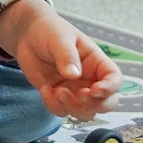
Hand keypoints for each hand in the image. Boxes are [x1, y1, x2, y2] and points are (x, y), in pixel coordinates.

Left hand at [0, 0, 121, 120]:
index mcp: (96, 62)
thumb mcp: (59, 38)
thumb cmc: (49, 30)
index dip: (110, 88)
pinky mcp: (58, 97)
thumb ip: (67, 56)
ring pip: (85, 112)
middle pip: (106, 103)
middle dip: (95, 104)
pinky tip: (44, 89)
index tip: (95, 90)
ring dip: (73, 107)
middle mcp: (89, 79)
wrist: (27, 35)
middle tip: (79, 95)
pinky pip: (61, 111)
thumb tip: (73, 75)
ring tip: (57, 91)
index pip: (114, 79)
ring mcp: (74, 90)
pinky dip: (54, 106)